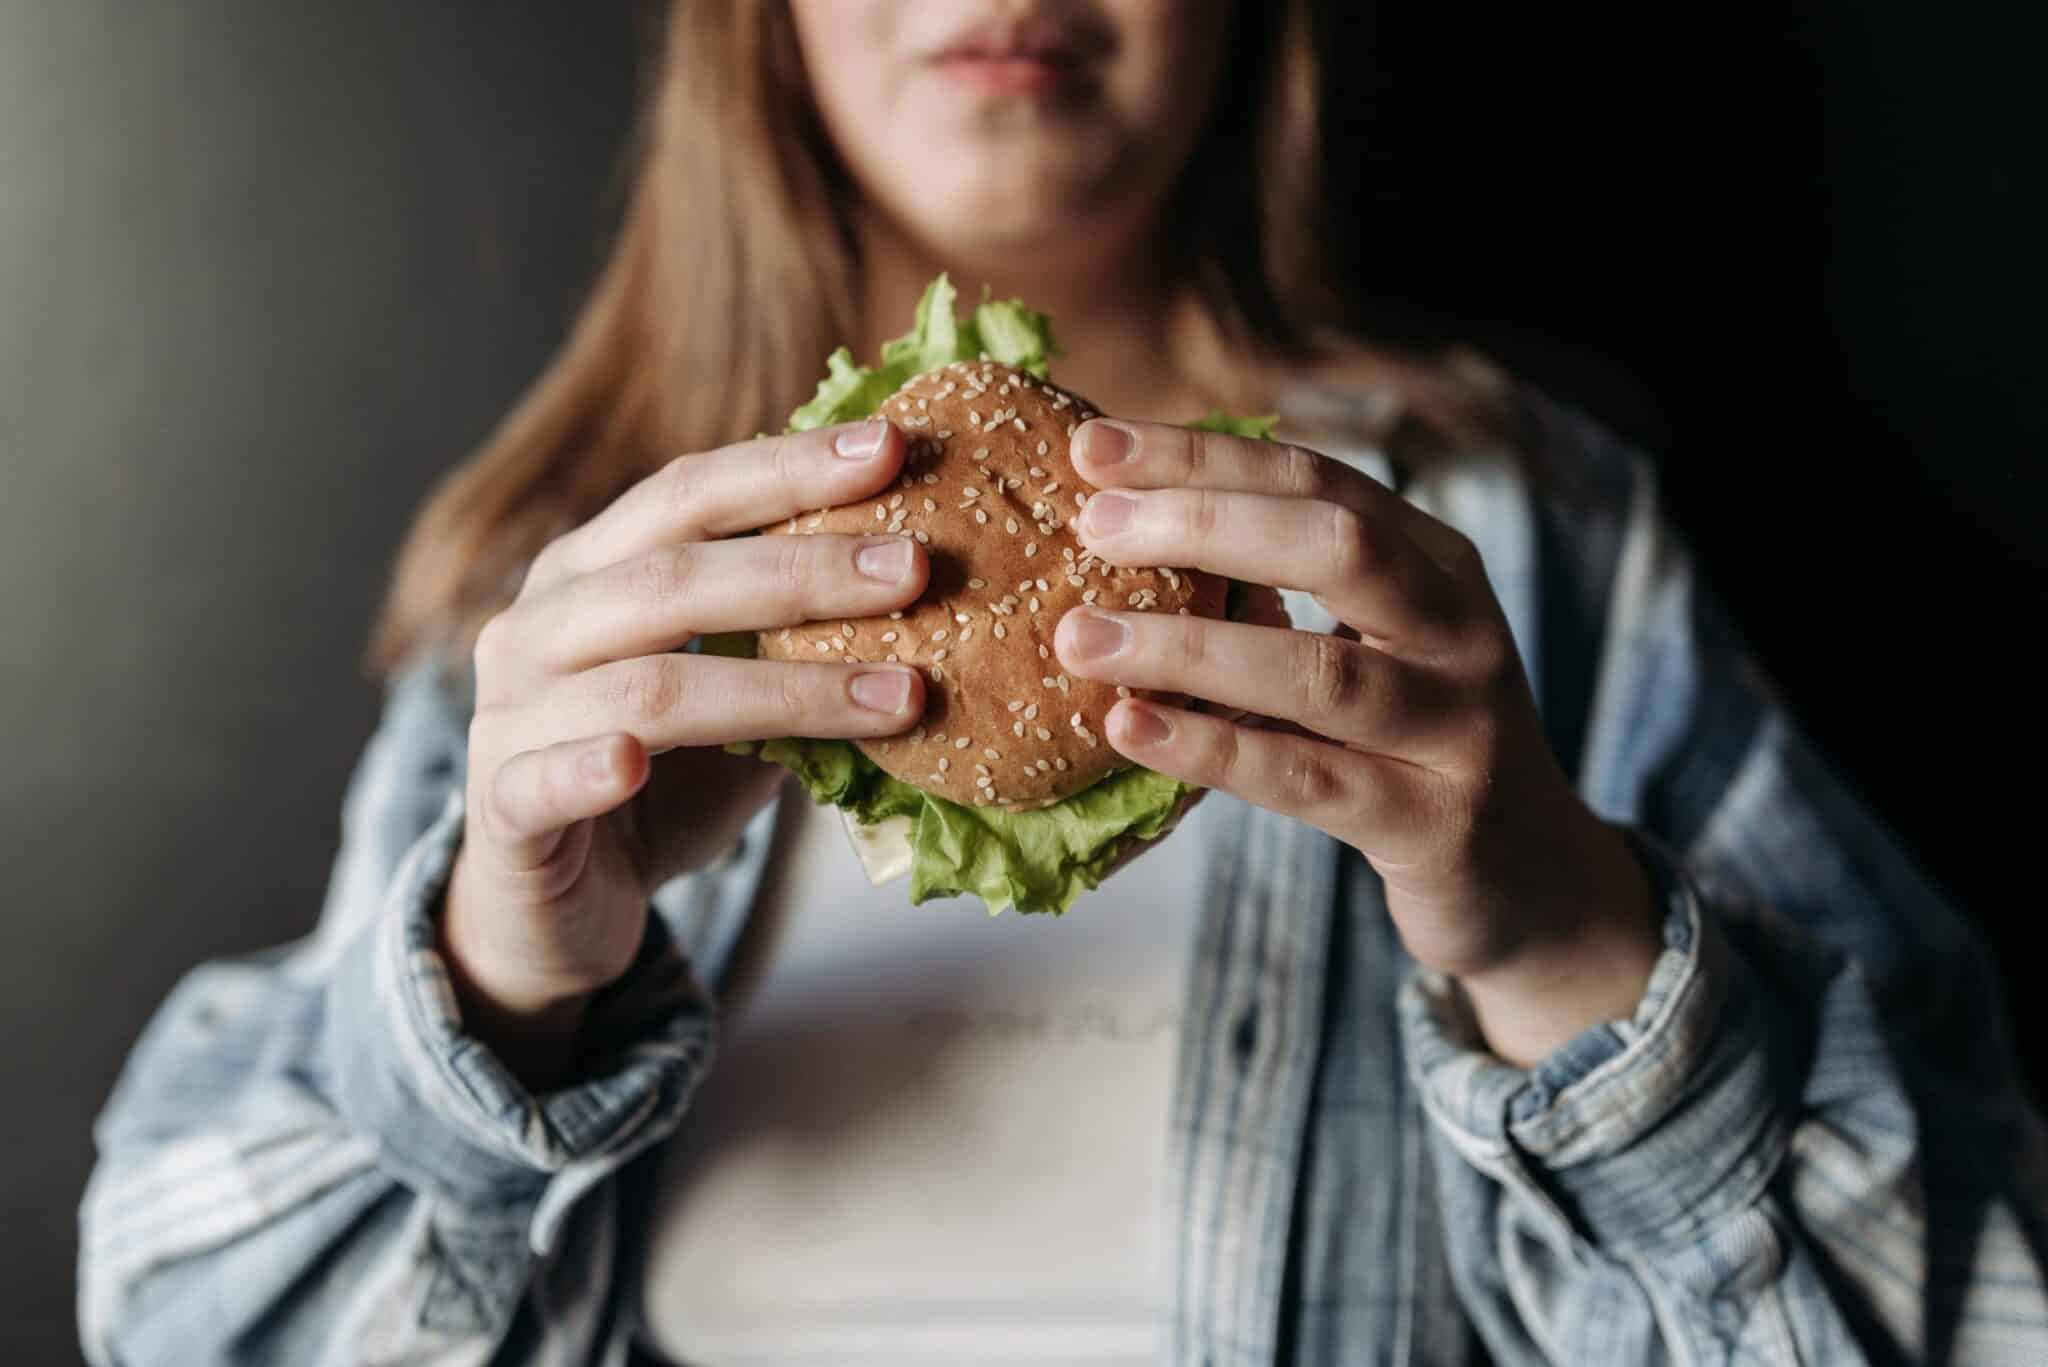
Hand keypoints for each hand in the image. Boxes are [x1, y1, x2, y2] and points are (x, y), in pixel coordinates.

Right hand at [448, 419, 928, 1083]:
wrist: (560, 909)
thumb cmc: (664, 787)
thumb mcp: (743, 707)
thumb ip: (802, 650)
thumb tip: (940, 593)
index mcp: (594, 569)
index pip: (689, 494)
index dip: (785, 468)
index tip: (890, 446)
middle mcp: (541, 624)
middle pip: (672, 575)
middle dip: (803, 567)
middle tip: (915, 568)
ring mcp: (509, 715)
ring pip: (647, 687)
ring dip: (782, 690)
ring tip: (896, 695)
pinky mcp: (500, 811)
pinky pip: (540, 782)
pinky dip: (587, 768)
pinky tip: (633, 762)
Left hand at [1054, 419, 1659, 1065]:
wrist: (1532, 879)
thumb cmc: (1411, 744)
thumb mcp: (1373, 643)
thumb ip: (1282, 589)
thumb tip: (1127, 529)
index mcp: (1435, 563)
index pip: (1315, 480)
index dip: (1204, 458)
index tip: (1094, 446)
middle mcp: (1459, 630)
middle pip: (1335, 546)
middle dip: (1203, 524)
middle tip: (1091, 527)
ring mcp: (1454, 729)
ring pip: (1320, 670)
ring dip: (1189, 646)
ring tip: (1081, 638)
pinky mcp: (1430, 823)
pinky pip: (1307, 779)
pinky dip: (1211, 748)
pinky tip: (1131, 727)